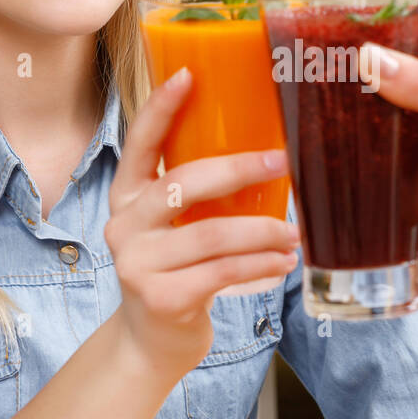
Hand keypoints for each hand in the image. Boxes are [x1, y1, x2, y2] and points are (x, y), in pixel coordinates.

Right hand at [103, 67, 301, 379]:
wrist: (150, 344)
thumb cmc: (176, 273)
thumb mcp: (173, 228)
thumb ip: (195, 197)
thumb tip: (264, 156)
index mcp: (126, 197)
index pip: (140, 144)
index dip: (161, 108)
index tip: (189, 74)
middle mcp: (123, 225)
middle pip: (184, 184)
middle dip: (239, 169)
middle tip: (283, 163)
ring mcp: (137, 263)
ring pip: (212, 233)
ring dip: (263, 231)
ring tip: (294, 233)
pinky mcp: (161, 297)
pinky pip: (222, 272)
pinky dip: (260, 266)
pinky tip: (282, 264)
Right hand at [360, 17, 417, 279]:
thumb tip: (374, 59)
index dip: (403, 27)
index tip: (360, 24)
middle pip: (417, 82)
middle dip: (382, 79)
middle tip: (337, 73)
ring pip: (412, 131)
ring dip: (383, 129)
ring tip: (340, 119)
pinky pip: (415, 180)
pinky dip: (393, 180)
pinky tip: (369, 176)